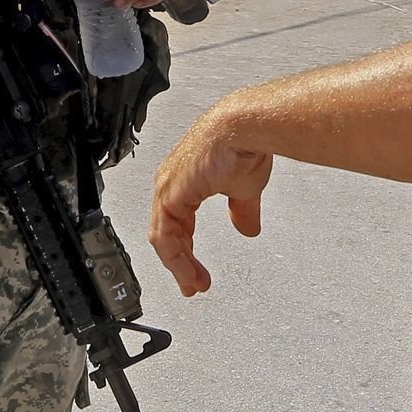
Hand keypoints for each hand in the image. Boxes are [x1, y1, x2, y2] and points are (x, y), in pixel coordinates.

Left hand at [148, 110, 272, 295]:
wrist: (244, 127)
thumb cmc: (244, 143)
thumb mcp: (244, 187)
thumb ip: (242, 210)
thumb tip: (247, 228)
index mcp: (186, 179)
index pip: (178, 222)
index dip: (186, 249)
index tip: (196, 271)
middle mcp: (172, 182)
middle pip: (167, 232)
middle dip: (180, 262)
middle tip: (191, 283)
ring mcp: (169, 188)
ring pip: (164, 238)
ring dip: (178, 265)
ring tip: (193, 283)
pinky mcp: (171, 194)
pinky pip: (165, 236)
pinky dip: (176, 258)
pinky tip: (188, 271)